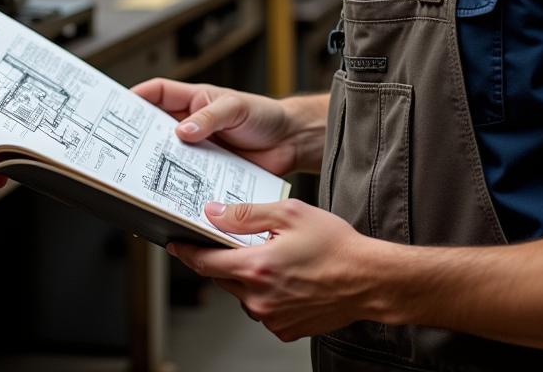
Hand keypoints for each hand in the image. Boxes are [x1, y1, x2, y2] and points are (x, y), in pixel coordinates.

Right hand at [131, 78, 298, 175]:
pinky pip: (188, 179)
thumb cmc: (264, 115)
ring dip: (156, 165)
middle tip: (120, 146)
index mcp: (194, 101)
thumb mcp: (236, 107)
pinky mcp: (209, 173)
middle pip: (155, 128)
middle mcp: (192, 126)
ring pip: (168, 156)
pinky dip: (177, 187)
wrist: (290, 143)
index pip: (159, 93)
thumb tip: (181, 131)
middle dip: (137, 135)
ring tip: (140, 175)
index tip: (118, 104)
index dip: (138, 96)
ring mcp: (199, 150)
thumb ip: (209, 118)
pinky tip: (170, 196)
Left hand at [168, 199, 376, 341]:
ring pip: (242, 293)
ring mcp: (272, 318)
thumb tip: (213, 213)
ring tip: (272, 257)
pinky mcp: (285, 329)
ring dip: (246, 276)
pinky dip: (265, 292)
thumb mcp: (289, 214)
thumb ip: (246, 215)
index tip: (174, 244)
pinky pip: (262, 308)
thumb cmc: (334, 245)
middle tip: (232, 241)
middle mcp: (259, 298)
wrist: (368, 279)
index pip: (206, 262)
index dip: (186, 252)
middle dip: (221, 258)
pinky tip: (286, 277)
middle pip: (222, 277)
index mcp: (257, 267)